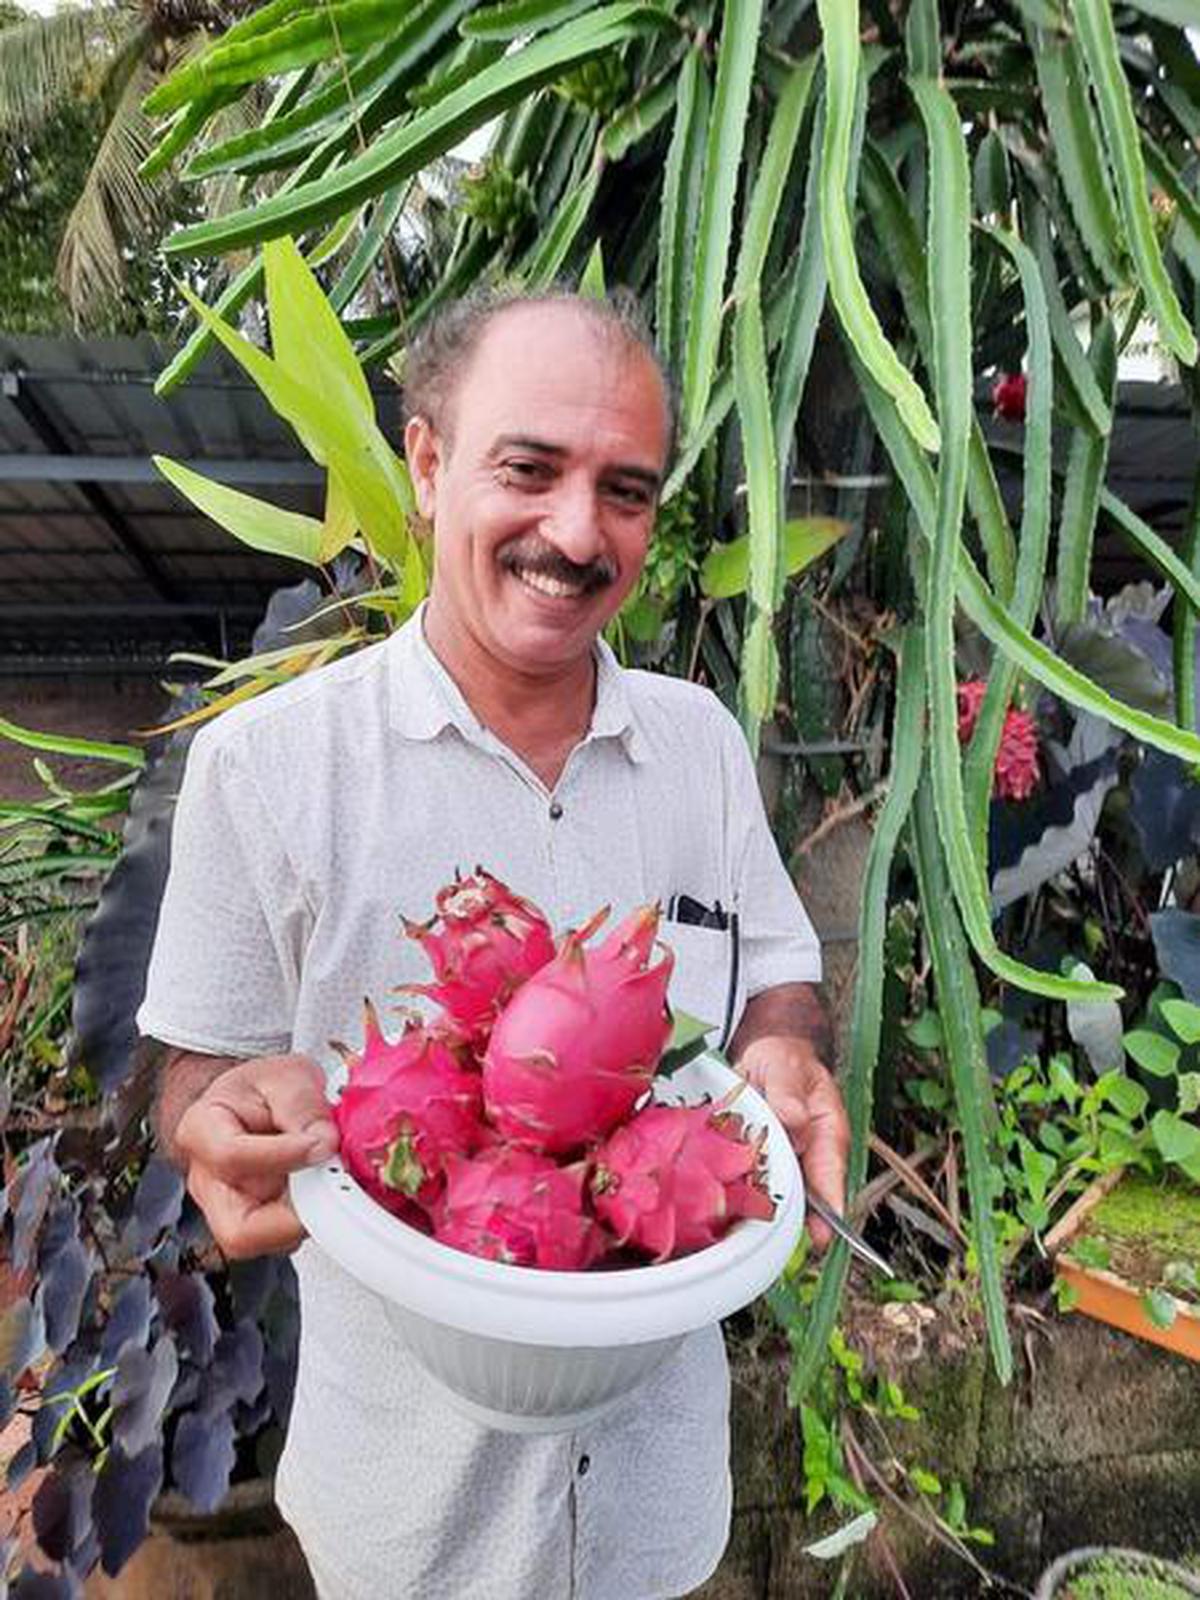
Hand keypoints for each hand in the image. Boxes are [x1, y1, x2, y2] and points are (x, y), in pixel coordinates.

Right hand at [174, 1054, 337, 1259]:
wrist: (261, 1102)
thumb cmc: (264, 1089)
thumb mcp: (286, 1077)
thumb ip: (304, 1106)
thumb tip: (325, 1144)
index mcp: (201, 1130)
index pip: (230, 1157)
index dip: (282, 1156)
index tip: (321, 1143)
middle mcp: (208, 1182)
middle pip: (238, 1229)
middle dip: (293, 1216)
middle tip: (330, 1184)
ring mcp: (232, 1209)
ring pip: (267, 1242)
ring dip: (309, 1216)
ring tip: (332, 1177)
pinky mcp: (260, 1226)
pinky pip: (287, 1237)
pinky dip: (316, 1217)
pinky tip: (328, 1186)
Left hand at [736, 1034, 849, 1249]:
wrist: (763, 1056)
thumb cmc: (783, 1060)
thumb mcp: (785, 1067)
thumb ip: (787, 1094)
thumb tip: (795, 1121)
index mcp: (828, 1133)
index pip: (831, 1173)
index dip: (828, 1205)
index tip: (824, 1233)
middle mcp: (810, 1154)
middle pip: (806, 1195)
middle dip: (792, 1219)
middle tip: (775, 1239)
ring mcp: (787, 1162)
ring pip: (779, 1195)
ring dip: (764, 1210)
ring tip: (745, 1229)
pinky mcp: (762, 1164)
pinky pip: (754, 1186)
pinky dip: (742, 1197)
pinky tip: (727, 1209)